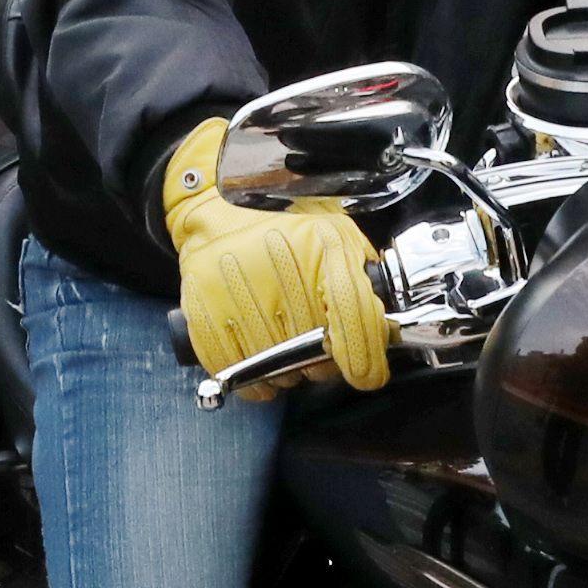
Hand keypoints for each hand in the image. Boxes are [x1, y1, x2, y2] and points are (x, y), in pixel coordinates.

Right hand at [159, 117, 387, 396]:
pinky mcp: (203, 305)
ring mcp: (236, 287)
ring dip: (287, 371)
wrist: (221, 208)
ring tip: (284, 343)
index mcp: (320, 243)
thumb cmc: (284, 225)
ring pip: (275, 365)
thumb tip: (383, 330)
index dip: (363, 353)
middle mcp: (277, 264)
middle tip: (318, 347)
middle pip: (313, 346)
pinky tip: (260, 361)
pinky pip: (234, 367)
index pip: (350, 310)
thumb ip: (362, 278)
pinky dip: (253, 379)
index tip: (367, 374)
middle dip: (323, 360)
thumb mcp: (337, 236)